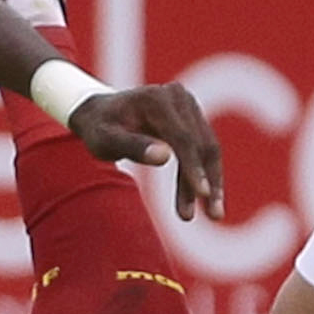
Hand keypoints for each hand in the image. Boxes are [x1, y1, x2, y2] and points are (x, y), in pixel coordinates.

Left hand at [69, 84, 225, 221]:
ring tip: (213, 215)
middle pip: (200, 144)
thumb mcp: (105, 140)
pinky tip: (206, 199)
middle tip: (214, 216)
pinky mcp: (192, 117)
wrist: (99, 114)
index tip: (202, 195)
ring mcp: (187, 105)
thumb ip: (132, 147)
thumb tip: (164, 156)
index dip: (194, 167)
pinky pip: (204, 148)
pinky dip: (206, 173)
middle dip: (207, 180)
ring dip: (211, 181)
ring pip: (207, 148)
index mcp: (156, 100)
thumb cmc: (99, 129)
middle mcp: (177, 98)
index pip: (182, 137)